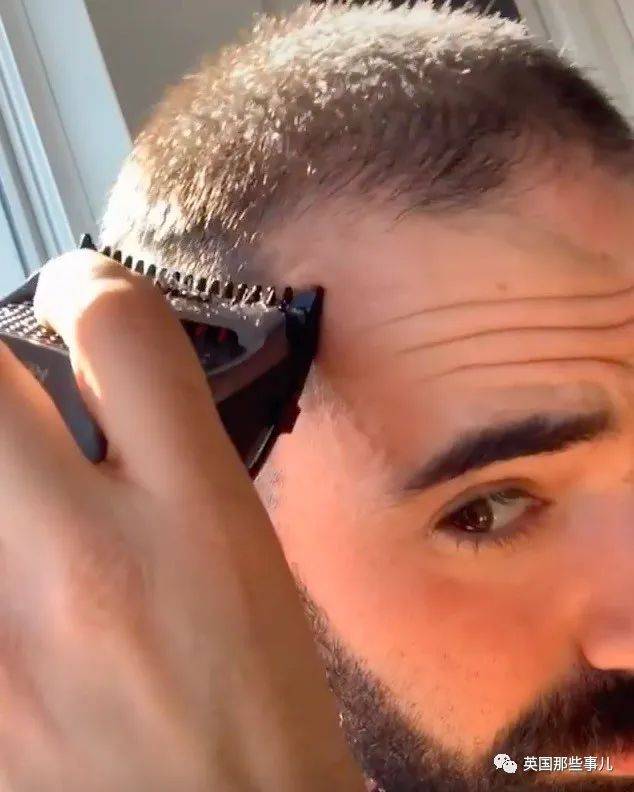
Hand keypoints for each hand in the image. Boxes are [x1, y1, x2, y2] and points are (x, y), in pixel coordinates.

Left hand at [0, 250, 363, 790]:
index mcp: (198, 518)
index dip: (89, 285)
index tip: (74, 296)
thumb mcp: (245, 555)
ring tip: (21, 486)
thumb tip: (98, 384)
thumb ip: (171, 451)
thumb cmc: (255, 706)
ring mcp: (2, 644)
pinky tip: (15, 572)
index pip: (124, 333)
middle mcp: (87, 563)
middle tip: (12, 390)